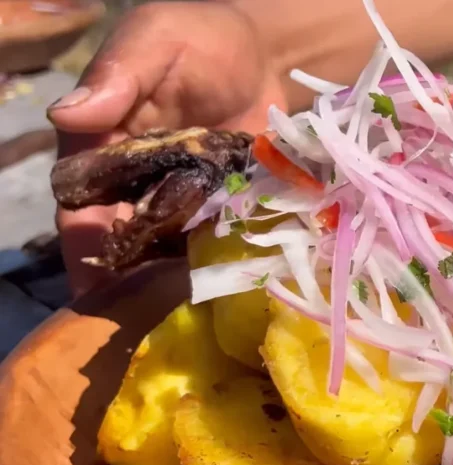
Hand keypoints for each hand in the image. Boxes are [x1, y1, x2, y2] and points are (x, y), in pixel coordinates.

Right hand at [48, 1, 285, 296]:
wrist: (270, 53)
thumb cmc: (202, 39)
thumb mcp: (156, 41)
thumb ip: (119, 75)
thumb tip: (68, 115)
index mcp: (103, 151)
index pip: (82, 209)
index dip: (87, 249)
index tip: (96, 290)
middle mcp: (138, 187)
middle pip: (125, 247)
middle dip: (132, 286)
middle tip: (147, 323)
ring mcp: (186, 204)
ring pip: (170, 256)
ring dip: (176, 287)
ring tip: (189, 319)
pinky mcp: (228, 211)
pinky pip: (220, 246)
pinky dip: (223, 268)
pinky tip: (233, 294)